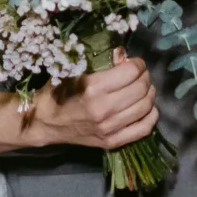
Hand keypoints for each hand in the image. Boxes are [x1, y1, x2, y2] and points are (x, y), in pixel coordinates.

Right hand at [31, 52, 159, 148]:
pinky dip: (151, 116)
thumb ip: (100, 61)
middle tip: (140, 74)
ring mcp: (109, 128)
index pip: (130, 72)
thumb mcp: (74, 70)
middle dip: (145, 77)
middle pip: (141, 89)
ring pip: (145, 107)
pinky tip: (148, 108)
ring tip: (145, 88)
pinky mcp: (111, 142)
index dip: (137, 64)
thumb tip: (124, 54)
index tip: (135, 62)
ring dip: (150, 94)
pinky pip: (143, 129)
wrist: (45, 123)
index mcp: (93, 88)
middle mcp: (103, 109)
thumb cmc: (57, 92)